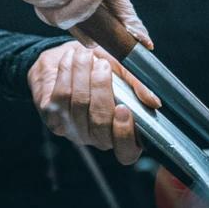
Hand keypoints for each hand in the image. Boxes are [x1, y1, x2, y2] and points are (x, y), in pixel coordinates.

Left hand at [27, 43, 159, 165]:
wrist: (67, 56)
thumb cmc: (100, 66)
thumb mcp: (123, 71)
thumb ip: (137, 86)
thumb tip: (154, 102)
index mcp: (120, 132)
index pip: (126, 152)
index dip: (125, 135)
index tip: (123, 108)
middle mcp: (97, 137)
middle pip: (100, 125)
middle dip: (101, 89)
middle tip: (103, 65)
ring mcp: (74, 131)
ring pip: (80, 107)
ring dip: (82, 75)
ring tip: (85, 55)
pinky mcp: (54, 119)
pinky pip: (61, 98)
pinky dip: (66, 73)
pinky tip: (70, 60)